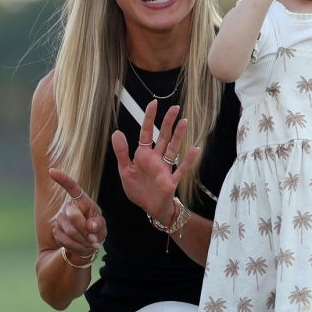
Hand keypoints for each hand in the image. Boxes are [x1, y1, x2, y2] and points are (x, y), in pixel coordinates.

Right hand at [48, 167, 106, 256]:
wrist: (87, 244)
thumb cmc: (96, 230)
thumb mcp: (101, 226)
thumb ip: (98, 224)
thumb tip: (91, 226)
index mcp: (81, 201)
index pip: (72, 188)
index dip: (62, 179)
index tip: (51, 170)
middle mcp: (69, 207)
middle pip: (74, 217)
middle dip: (86, 230)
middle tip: (94, 239)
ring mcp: (60, 219)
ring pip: (70, 231)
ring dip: (83, 240)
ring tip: (90, 243)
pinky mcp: (56, 230)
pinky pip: (65, 240)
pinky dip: (76, 246)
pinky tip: (82, 246)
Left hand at [111, 100, 200, 221]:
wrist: (149, 208)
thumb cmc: (138, 189)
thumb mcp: (125, 170)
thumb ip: (122, 152)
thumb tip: (117, 132)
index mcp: (143, 155)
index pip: (146, 133)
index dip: (149, 118)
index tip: (154, 104)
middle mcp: (156, 158)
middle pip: (163, 137)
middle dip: (168, 122)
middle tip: (175, 108)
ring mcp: (165, 168)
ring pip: (172, 148)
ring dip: (178, 136)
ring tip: (184, 122)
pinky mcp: (171, 180)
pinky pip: (181, 169)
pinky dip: (188, 160)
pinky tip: (194, 149)